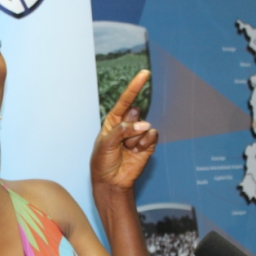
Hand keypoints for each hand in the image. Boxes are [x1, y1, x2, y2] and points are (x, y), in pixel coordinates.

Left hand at [91, 70, 157, 188]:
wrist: (111, 181)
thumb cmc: (103, 161)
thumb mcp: (105, 143)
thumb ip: (122, 130)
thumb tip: (144, 125)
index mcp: (113, 120)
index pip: (125, 100)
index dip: (135, 86)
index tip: (145, 73)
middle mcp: (127, 124)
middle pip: (135, 113)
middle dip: (128, 127)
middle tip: (121, 141)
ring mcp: (139, 134)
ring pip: (144, 126)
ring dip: (134, 139)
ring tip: (126, 150)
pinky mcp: (148, 144)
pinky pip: (152, 135)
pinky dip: (144, 143)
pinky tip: (136, 152)